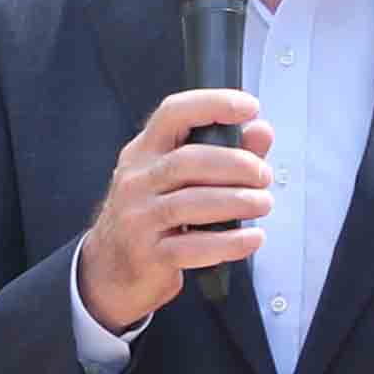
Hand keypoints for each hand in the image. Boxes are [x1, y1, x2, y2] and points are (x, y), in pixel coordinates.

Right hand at [74, 88, 273, 334]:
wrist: (110, 269)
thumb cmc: (153, 217)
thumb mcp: (179, 179)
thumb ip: (226, 153)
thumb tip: (261, 132)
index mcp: (145, 152)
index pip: (173, 113)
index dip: (213, 105)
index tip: (250, 108)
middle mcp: (136, 181)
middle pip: (187, 161)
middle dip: (235, 164)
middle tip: (263, 176)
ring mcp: (138, 218)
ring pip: (190, 203)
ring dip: (237, 201)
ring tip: (262, 203)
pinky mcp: (147, 255)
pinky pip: (191, 247)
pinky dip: (228, 243)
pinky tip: (251, 238)